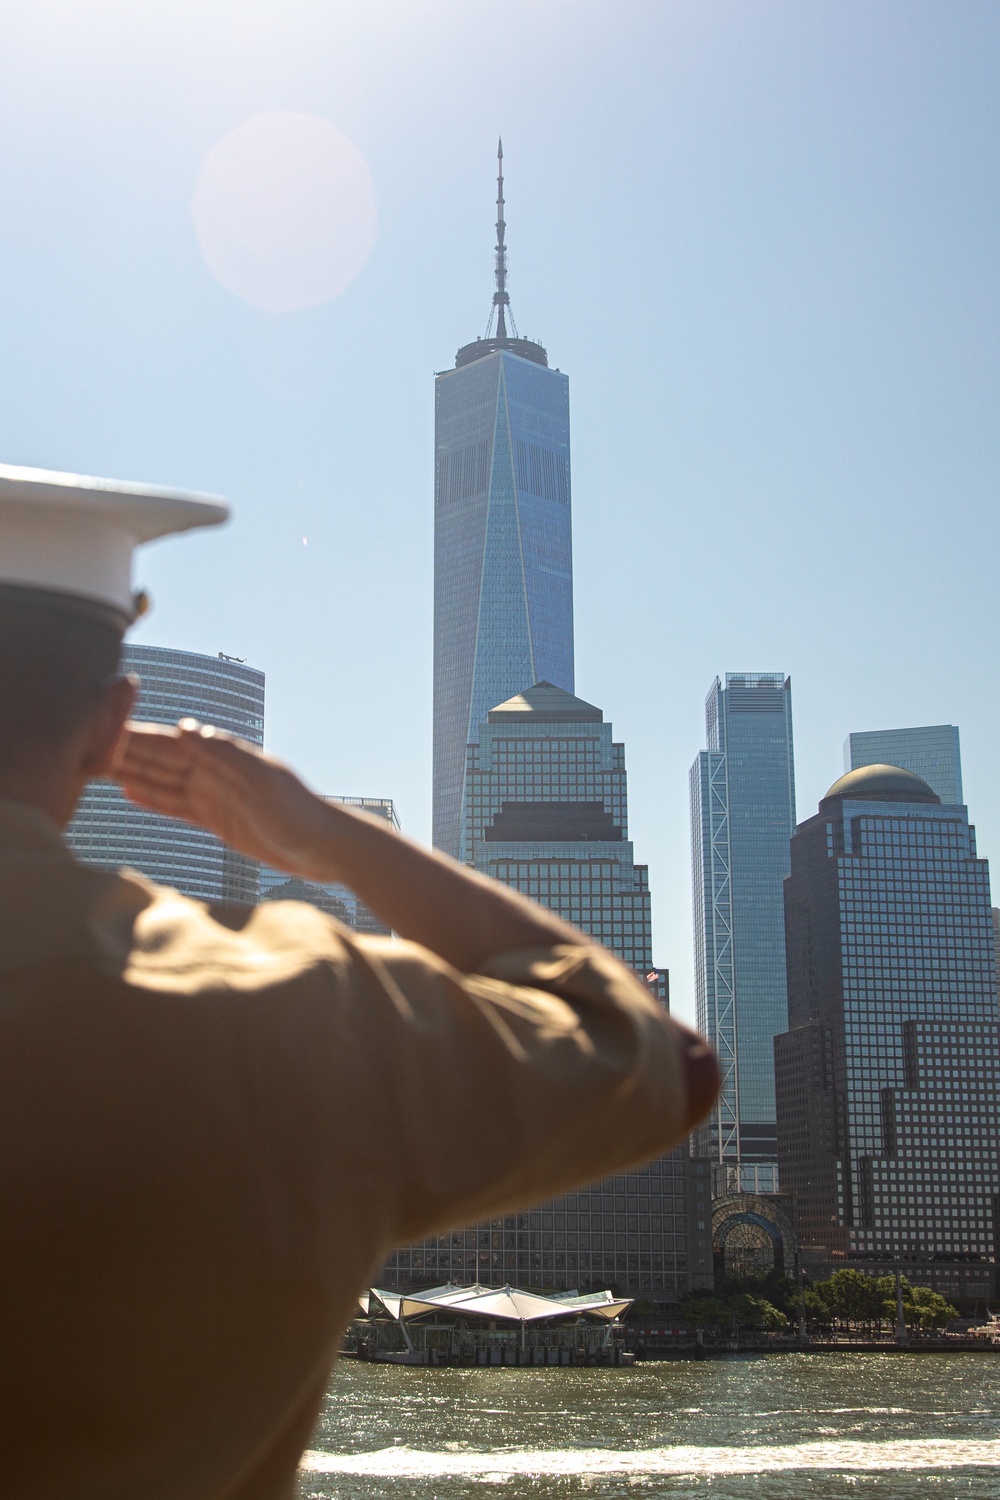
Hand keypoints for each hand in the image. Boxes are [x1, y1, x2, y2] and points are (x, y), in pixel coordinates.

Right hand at [112, 720, 340, 880]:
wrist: (327, 849)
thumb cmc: (302, 812)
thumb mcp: (263, 781)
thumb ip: (223, 753)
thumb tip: (183, 727)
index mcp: (222, 756)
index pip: (168, 741)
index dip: (133, 734)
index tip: (98, 725)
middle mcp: (214, 771)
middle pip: (158, 759)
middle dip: (120, 751)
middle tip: (76, 747)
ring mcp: (214, 795)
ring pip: (161, 781)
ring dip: (129, 773)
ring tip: (90, 768)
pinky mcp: (218, 820)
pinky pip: (176, 806)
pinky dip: (152, 798)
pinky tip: (129, 792)